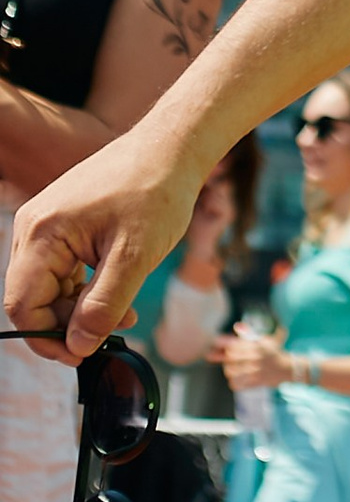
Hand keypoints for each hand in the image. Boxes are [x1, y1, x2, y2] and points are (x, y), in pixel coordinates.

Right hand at [3, 121, 200, 361]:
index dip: (50, 338)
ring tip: (125, 311)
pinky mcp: (64, 224)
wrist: (172, 149)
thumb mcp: (134, 257)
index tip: (84, 352)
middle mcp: (33, 227)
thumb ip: (103, 306)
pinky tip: (118, 290)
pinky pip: (62, 269)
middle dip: (70, 323)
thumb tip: (78, 346)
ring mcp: (47, 223)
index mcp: (41, 233)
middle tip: (114, 329)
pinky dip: (86, 287)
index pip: (23, 306)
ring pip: (50, 286)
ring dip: (82, 307)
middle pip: (34, 298)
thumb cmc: (156, 191)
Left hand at [222, 325, 289, 390]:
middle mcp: (256, 357)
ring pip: (232, 372)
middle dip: (227, 360)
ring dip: (229, 372)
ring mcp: (256, 370)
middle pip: (231, 359)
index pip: (234, 346)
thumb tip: (236, 326)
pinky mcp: (256, 382)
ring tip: (230, 371)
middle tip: (228, 362)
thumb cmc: (274, 353)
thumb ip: (249, 332)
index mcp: (257, 346)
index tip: (228, 351)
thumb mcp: (265, 340)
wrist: (288, 368)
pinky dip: (234, 383)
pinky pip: (238, 384)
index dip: (228, 349)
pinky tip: (236, 380)